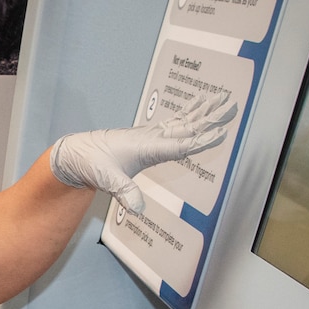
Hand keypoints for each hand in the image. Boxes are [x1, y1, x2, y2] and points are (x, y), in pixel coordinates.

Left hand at [50, 91, 237, 211]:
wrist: (77, 154)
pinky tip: (194, 110)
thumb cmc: (92, 164)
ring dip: (202, 111)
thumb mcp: (107, 180)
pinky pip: (172, 124)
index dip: (201, 140)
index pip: (181, 144)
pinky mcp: (146, 137)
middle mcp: (152, 138)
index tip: (221, 132)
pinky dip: (187, 116)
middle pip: (187, 127)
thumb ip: (125, 193)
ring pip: (182, 122)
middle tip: (231, 104)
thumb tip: (138, 209)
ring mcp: (149, 135)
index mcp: (147, 147)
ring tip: (220, 99)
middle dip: (210, 117)